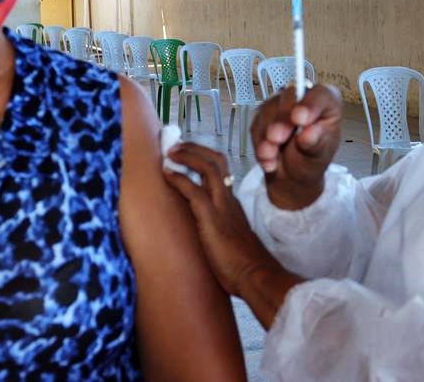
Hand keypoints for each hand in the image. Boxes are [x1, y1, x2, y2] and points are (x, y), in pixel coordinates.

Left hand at [163, 142, 302, 327]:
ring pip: (207, 167)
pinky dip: (179, 178)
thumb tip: (210, 236)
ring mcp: (221, 206)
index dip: (204, 158)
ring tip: (170, 152)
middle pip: (216, 161)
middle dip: (195, 149)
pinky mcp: (211, 218)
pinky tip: (166, 173)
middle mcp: (228, 199)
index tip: (188, 154)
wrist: (256, 276)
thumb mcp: (233, 242)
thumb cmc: (245, 266)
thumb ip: (223, 231)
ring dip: (186, 156)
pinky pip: (193, 190)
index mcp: (233, 204)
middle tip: (177, 146)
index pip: (222, 171)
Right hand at [250, 83, 342, 210]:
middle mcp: (303, 98)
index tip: (300, 119)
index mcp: (326, 103)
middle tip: (277, 139)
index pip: (321, 94)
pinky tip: (267, 157)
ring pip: (269, 110)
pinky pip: (256, 123)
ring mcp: (281, 104)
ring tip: (271, 157)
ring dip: (266, 135)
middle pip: (290, 97)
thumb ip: (315, 144)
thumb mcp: (318, 157)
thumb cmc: (311, 160)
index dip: (310, 104)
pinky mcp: (263, 114)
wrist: (292, 176)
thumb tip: (309, 133)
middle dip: (281, 120)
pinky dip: (259, 142)